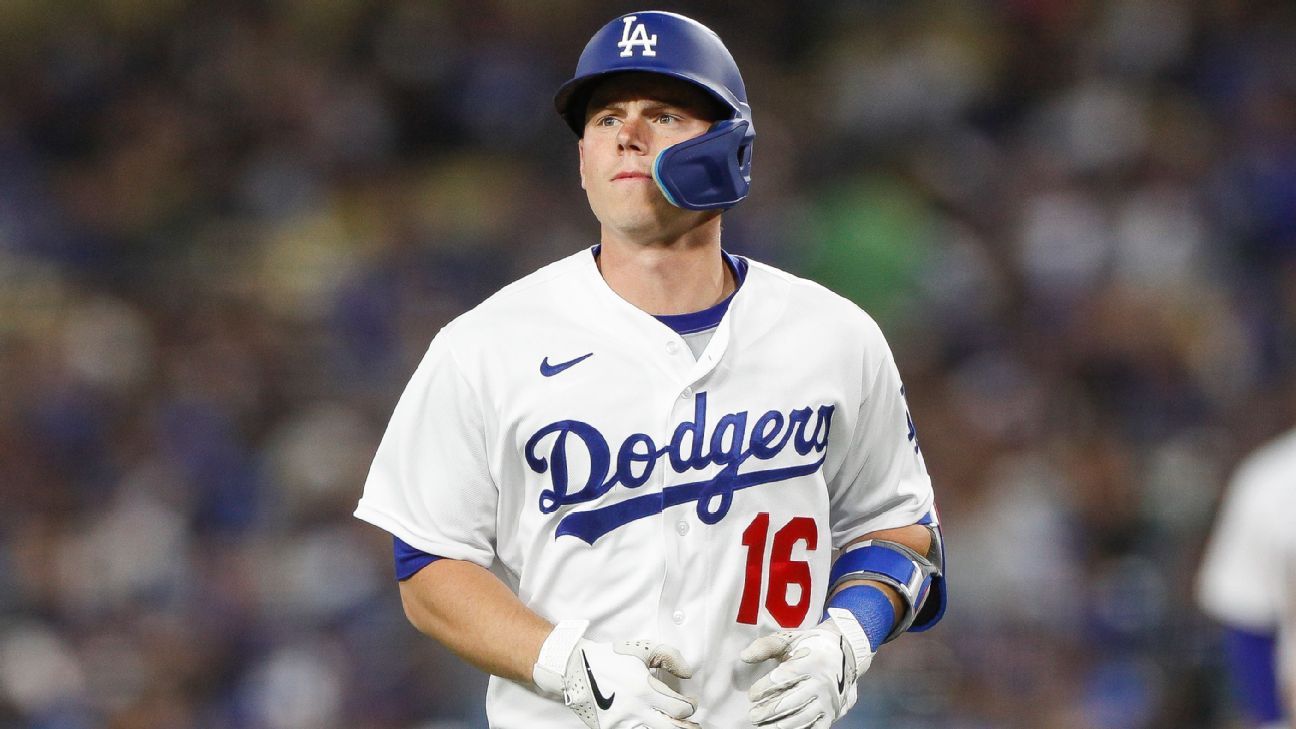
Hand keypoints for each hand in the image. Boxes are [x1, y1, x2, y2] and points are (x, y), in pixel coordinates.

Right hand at [560, 639, 699, 728]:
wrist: (574, 668)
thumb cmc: (609, 658)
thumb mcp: (642, 649)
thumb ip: (670, 657)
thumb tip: (687, 674)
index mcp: (644, 689)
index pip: (680, 708)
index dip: (691, 707)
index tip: (691, 702)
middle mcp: (635, 710)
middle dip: (688, 728)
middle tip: (693, 725)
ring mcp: (621, 723)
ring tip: (675, 727)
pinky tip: (651, 725)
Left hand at [739, 617, 873, 728]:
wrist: (846, 652)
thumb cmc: (810, 645)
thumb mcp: (789, 639)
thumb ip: (765, 646)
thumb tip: (744, 656)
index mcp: (812, 661)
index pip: (785, 677)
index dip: (766, 688)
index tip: (752, 695)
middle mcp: (823, 682)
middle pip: (792, 701)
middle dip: (769, 711)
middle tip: (753, 716)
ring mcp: (829, 699)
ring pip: (802, 717)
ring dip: (780, 725)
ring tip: (762, 727)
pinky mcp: (833, 712)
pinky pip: (815, 727)